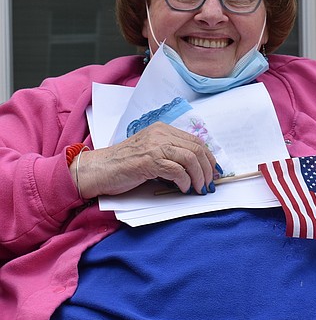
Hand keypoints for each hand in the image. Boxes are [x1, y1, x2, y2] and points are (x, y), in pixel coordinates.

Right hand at [74, 122, 217, 198]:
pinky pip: (177, 170)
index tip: (214, 171)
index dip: (209, 157)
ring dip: (199, 176)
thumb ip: (170, 153)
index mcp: (163, 130)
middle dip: (208, 168)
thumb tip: (196, 167)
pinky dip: (185, 181)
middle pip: (197, 149)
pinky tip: (184, 189)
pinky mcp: (149, 161)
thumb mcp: (151, 152)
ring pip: (190, 158)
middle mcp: (160, 134)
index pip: (196, 140)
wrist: (98, 169)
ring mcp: (154, 146)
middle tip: (209, 183)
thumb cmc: (124, 164)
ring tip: (199, 188)